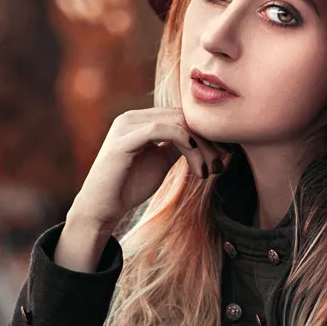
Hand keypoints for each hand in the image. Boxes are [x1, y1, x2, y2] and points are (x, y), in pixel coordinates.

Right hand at [68, 107, 230, 230]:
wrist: (102, 208)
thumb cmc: (129, 186)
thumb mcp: (160, 161)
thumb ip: (178, 147)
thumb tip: (208, 142)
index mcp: (141, 120)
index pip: (182, 117)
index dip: (206, 134)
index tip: (224, 156)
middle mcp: (132, 118)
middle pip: (182, 117)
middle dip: (207, 141)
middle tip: (221, 164)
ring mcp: (126, 126)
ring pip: (175, 122)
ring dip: (199, 146)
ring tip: (209, 170)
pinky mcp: (122, 140)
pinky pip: (158, 130)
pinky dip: (182, 141)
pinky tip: (195, 161)